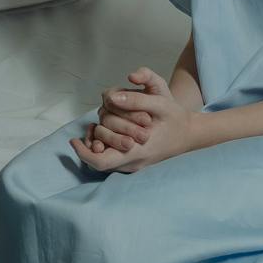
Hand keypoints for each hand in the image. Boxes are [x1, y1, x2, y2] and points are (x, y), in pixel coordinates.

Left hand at [71, 67, 200, 173]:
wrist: (189, 133)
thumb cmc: (175, 117)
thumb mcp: (160, 102)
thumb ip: (137, 99)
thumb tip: (112, 97)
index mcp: (138, 151)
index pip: (101, 161)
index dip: (83, 152)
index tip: (73, 139)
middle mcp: (133, 163)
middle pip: (100, 156)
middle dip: (94, 139)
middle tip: (93, 125)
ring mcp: (133, 165)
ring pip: (104, 159)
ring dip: (98, 142)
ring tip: (96, 127)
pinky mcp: (133, 162)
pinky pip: (111, 158)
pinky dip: (105, 145)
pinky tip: (106, 131)